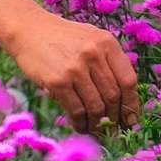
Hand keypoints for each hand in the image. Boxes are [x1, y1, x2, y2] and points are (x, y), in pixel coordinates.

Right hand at [0, 0, 139, 132]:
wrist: (28, 30)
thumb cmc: (62, 37)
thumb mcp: (91, 39)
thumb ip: (108, 62)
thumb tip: (124, 100)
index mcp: (107, 43)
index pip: (128, 80)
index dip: (131, 104)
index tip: (131, 119)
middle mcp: (93, 55)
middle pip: (113, 96)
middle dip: (115, 117)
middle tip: (113, 128)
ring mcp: (75, 69)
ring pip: (96, 107)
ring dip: (98, 124)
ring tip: (97, 130)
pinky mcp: (58, 82)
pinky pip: (76, 110)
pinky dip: (81, 123)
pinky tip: (81, 126)